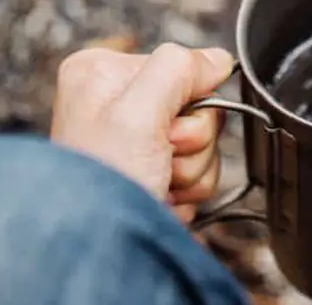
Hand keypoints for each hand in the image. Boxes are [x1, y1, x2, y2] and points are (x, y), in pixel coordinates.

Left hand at [50, 44, 234, 220]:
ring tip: (157, 184)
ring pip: (202, 144)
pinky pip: (196, 172)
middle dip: (190, 143)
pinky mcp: (150, 174)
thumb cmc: (99, 187)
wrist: (94, 251)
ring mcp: (134, 144)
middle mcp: (116, 105)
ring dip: (190, 172)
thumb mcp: (136, 113)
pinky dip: (186, 192)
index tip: (165, 128)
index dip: (189, 102)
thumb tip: (217, 59)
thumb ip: (178, 69)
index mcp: (102, 74)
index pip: (183, 68)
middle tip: (160, 160)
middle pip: (198, 108)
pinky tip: (160, 199)